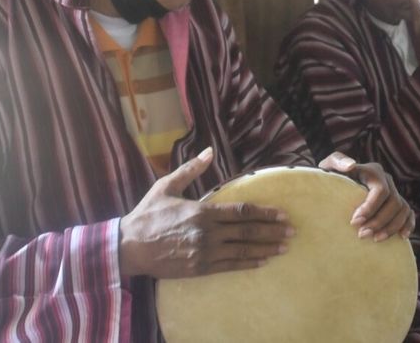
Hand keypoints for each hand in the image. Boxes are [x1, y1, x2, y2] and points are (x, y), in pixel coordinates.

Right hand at [119, 148, 291, 278]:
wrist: (128, 247)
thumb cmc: (147, 214)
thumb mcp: (167, 186)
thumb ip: (191, 170)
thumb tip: (208, 151)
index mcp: (202, 211)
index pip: (241, 212)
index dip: (264, 213)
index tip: (282, 214)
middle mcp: (206, 233)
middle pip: (247, 232)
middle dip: (272, 231)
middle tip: (292, 231)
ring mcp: (204, 253)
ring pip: (242, 250)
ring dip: (265, 249)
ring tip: (283, 247)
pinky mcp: (199, 268)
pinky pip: (229, 266)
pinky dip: (247, 263)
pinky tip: (262, 261)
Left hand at [318, 152, 413, 241]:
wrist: (337, 185)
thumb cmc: (332, 176)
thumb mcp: (330, 165)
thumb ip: (337, 161)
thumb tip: (351, 165)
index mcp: (373, 171)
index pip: (380, 190)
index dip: (371, 207)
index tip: (355, 222)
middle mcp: (387, 180)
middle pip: (393, 202)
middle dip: (379, 221)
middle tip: (362, 235)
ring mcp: (394, 192)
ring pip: (402, 210)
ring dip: (391, 227)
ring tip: (375, 239)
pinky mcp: (398, 204)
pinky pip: (409, 213)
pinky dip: (408, 225)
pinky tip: (401, 237)